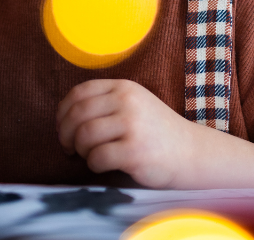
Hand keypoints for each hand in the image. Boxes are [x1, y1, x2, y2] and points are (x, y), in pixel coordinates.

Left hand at [56, 79, 195, 187]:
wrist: (191, 152)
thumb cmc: (155, 132)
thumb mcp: (134, 104)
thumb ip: (105, 103)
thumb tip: (64, 118)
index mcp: (123, 87)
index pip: (79, 92)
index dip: (63, 112)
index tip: (63, 127)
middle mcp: (127, 101)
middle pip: (77, 114)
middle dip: (66, 135)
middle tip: (70, 148)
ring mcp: (132, 125)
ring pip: (84, 136)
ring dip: (81, 151)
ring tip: (91, 156)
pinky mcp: (134, 151)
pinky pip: (97, 158)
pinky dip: (94, 165)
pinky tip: (105, 165)